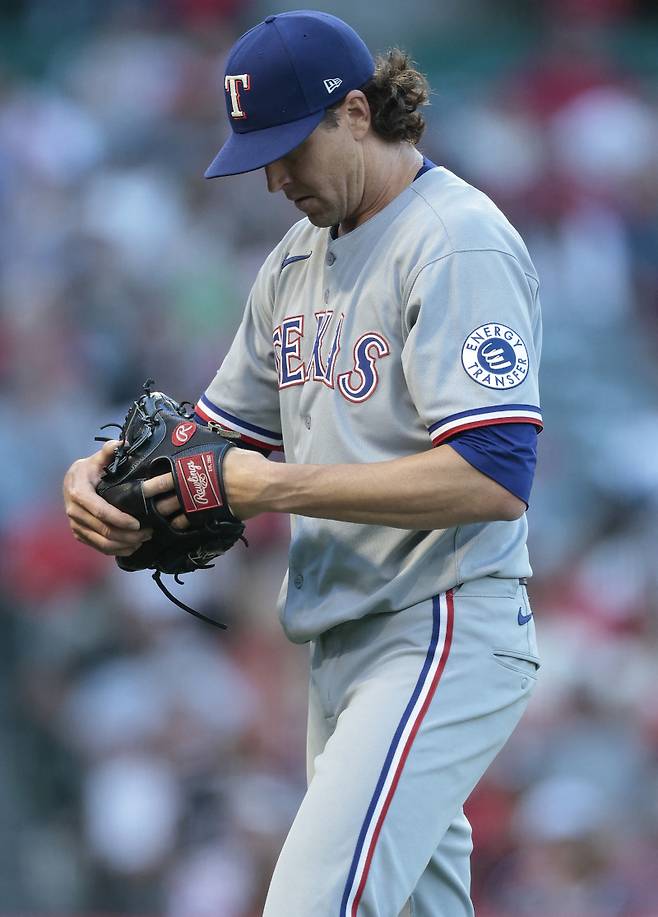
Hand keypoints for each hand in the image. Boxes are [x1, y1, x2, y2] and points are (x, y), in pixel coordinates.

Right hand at [63, 440, 152, 555]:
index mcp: (79, 493)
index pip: (101, 511)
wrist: (70, 483)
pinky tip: (132, 547)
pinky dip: (116, 550)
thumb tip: (122, 443)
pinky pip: (99, 547)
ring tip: (143, 540)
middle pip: (104, 530)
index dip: (120, 520)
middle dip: (128, 535)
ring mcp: (76, 525)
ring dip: (125, 544)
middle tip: (148, 533)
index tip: (138, 524)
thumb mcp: (96, 459)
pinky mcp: (80, 534)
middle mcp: (74, 512)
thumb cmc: (87, 471)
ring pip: (102, 542)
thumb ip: (108, 452)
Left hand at [142, 447, 269, 523]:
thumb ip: (209, 456)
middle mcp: (189, 489)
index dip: (150, 486)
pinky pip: (187, 524)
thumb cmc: (246, 464)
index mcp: (190, 470)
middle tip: (146, 508)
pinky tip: (177, 526)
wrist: (263, 486)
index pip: (162, 479)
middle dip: (153, 504)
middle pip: (162, 500)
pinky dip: (181, 526)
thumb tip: (206, 452)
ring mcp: (198, 506)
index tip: (143, 489)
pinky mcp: (208, 518)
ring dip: (164, 517)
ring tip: (158, 519)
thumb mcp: (224, 452)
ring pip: (172, 515)